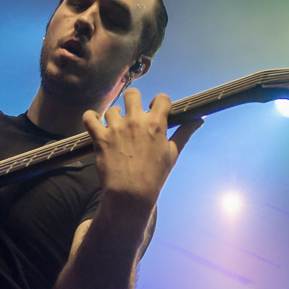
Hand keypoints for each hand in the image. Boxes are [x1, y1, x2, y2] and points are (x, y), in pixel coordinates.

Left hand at [82, 89, 201, 215]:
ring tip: (116, 126)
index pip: (161, 98)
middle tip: (133, 113)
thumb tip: (199, 120)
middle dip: (133, 100)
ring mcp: (116, 128)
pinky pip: (89, 117)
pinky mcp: (100, 137)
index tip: (155, 109)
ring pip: (112, 109)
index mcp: (156, 124)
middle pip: (132, 94)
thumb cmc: (154, 175)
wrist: (130, 194)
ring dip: (114, 115)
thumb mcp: (172, 154)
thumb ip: (184, 133)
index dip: (159, 102)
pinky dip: (91, 117)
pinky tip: (95, 121)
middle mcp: (135, 121)